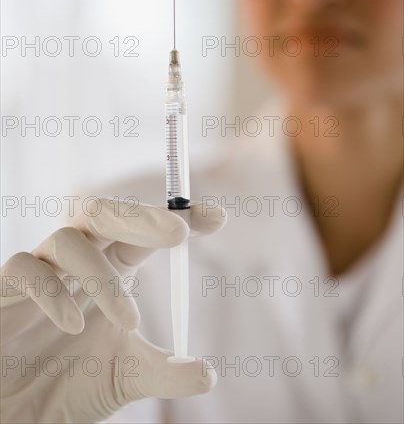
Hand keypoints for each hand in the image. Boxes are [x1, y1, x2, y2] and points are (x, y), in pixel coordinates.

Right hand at [0, 198, 225, 422]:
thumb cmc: (71, 384)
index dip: (176, 218)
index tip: (217, 217)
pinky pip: (24, 268)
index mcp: (110, 270)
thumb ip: (165, 373)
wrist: (20, 412)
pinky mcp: (5, 289)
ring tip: (129, 322)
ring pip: (69, 240)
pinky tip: (74, 325)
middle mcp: (78, 261)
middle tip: (178, 231)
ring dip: (103, 277)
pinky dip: (53, 292)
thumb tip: (209, 375)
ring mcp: (42, 270)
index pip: (145, 233)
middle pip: (106, 214)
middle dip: (143, 217)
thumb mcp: (127, 377)